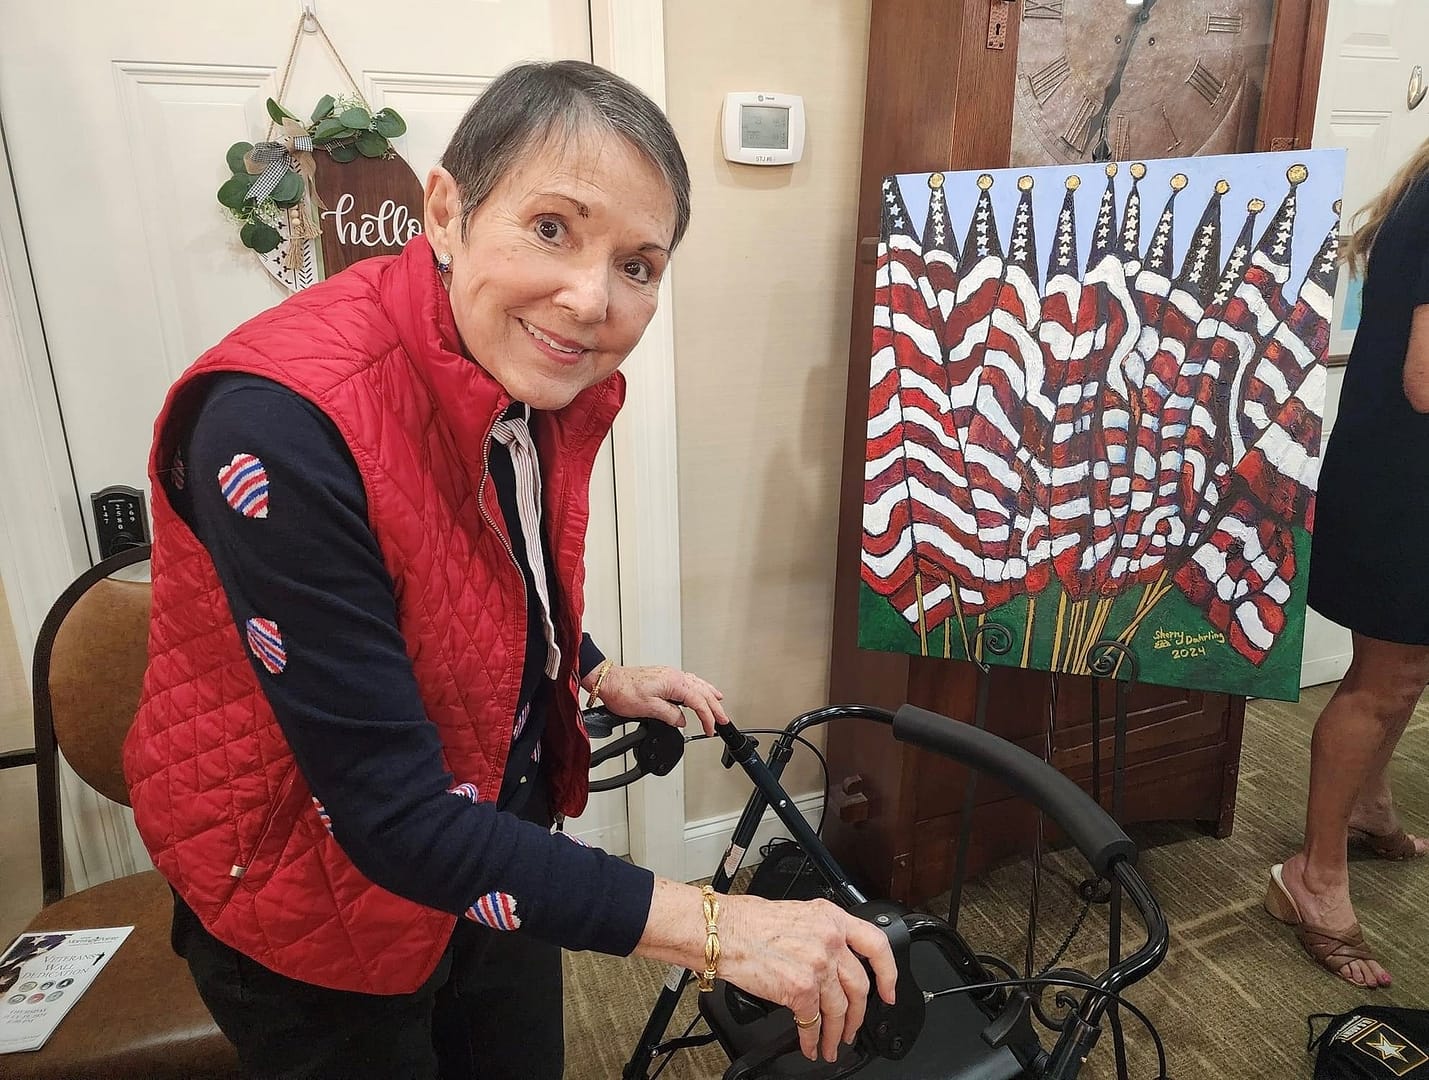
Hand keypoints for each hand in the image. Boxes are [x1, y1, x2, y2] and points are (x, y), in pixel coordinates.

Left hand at [590, 664, 727, 735]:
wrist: (608, 681)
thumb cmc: (624, 692)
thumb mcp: (649, 709)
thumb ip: (670, 716)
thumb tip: (681, 721)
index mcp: (674, 683)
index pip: (698, 702)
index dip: (707, 717)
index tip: (710, 729)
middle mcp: (674, 676)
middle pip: (702, 692)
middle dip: (714, 707)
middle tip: (723, 720)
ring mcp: (669, 675)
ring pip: (696, 684)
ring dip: (708, 695)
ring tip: (718, 702)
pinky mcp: (663, 676)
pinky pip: (688, 681)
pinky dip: (698, 688)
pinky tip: (697, 690)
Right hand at [717, 893, 898, 1063]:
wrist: (724, 932)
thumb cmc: (749, 922)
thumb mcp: (798, 914)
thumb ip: (821, 934)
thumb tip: (832, 959)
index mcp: (832, 918)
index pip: (876, 945)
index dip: (888, 973)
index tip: (888, 991)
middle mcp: (830, 940)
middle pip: (859, 986)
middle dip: (858, 1015)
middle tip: (853, 1028)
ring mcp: (818, 965)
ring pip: (840, 1009)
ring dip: (836, 1033)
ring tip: (832, 1045)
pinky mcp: (800, 989)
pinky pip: (813, 1022)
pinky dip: (813, 1039)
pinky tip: (810, 1045)